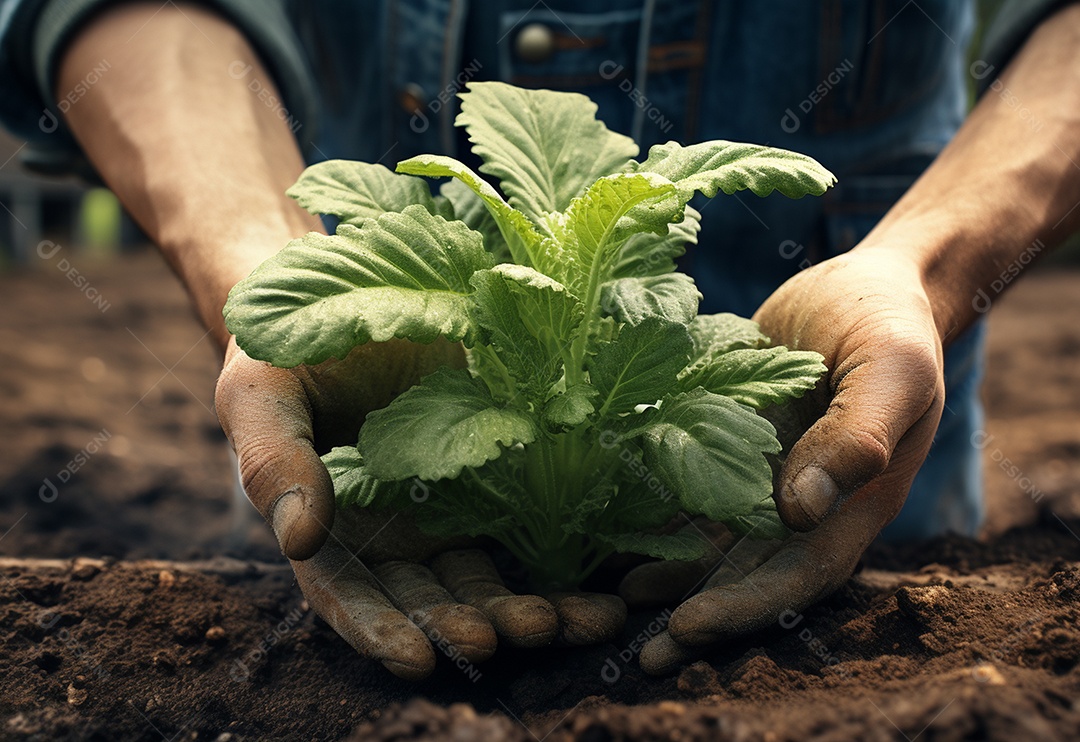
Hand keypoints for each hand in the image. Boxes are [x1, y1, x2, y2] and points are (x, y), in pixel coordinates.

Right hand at [215, 339, 624, 678]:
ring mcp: (445, 513)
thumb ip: (273, 464)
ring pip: (486, 578)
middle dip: (473, 624)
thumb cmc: (285, 353)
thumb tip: (300, 541)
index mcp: (327, 531)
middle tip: (520, 633)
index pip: (349, 597)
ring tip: (577, 620)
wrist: (347, 296)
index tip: (418, 657)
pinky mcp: (493, 481)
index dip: (380, 630)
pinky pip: (527, 530)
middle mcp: (390, 537)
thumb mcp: (262, 397)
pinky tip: (602, 582)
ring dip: (529, 606)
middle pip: (431, 600)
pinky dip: (562, 563)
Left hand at [620, 248, 945, 672]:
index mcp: (853, 502)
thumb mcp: (890, 372)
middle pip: (751, 576)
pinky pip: (694, 491)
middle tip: (643, 659)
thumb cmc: (889, 327)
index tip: (688, 627)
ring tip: (617, 607)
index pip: (799, 575)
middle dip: (699, 616)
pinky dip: (659, 519)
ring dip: (671, 579)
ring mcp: (767, 476)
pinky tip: (615, 538)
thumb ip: (857, 437)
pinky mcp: (733, 442)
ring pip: (717, 544)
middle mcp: (807, 503)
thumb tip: (802, 509)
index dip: (747, 607)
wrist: (866, 288)